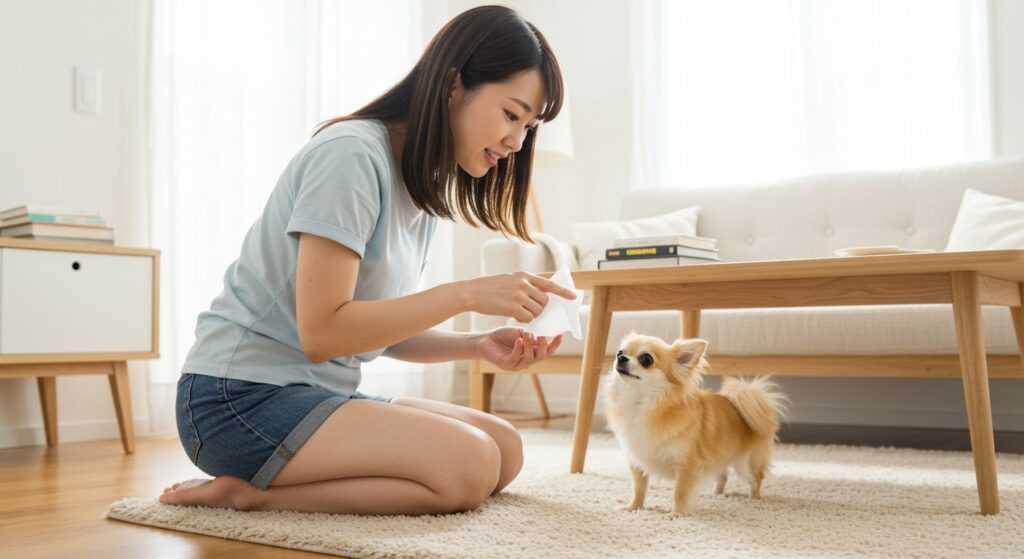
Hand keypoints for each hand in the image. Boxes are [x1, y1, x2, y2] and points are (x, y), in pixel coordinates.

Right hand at [459, 271, 576, 322]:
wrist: (471, 292)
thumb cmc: (488, 288)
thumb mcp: (508, 279)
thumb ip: (524, 284)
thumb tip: (540, 295)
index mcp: (524, 275)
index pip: (549, 283)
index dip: (562, 291)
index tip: (573, 297)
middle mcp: (524, 283)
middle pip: (544, 301)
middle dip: (540, 309)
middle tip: (529, 311)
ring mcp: (519, 295)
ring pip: (537, 311)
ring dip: (532, 316)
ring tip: (520, 313)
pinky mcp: (513, 307)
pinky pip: (528, 318)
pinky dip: (523, 320)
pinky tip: (514, 317)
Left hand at [476, 327, 563, 370]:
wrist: (485, 339)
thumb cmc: (504, 335)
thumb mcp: (521, 332)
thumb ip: (531, 335)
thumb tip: (542, 336)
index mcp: (532, 352)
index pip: (547, 350)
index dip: (554, 344)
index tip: (560, 334)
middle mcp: (527, 360)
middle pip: (541, 356)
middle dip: (543, 345)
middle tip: (541, 335)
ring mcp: (517, 364)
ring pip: (529, 359)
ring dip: (530, 346)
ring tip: (527, 334)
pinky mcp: (507, 365)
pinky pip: (516, 359)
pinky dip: (518, 349)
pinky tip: (518, 340)